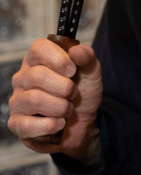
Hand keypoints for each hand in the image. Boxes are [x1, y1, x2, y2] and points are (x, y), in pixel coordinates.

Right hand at [8, 38, 102, 164]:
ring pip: (35, 100)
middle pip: (38, 75)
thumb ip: (87, 56)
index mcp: (38, 59)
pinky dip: (51, 125)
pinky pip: (28, 125)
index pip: (39, 48)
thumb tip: (76, 51)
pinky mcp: (16, 123)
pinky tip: (59, 123)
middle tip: (74, 93)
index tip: (73, 71)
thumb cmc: (82, 90)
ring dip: (61, 107)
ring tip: (68, 109)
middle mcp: (23, 77)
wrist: (83, 120)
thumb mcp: (91, 70)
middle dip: (65, 87)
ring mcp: (17, 100)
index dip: (59, 59)